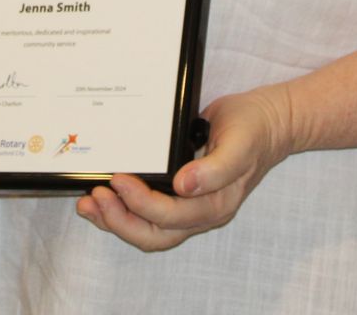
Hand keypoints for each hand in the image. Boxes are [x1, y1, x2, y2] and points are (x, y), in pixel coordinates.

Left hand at [76, 87, 293, 251]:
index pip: (170, 216)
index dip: (140, 203)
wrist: (268, 122)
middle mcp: (200, 212)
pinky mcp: (179, 194)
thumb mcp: (240, 142)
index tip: (118, 179)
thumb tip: (185, 186)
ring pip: (148, 230)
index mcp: (216, 204)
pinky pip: (148, 213)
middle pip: (154, 234)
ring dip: (116, 220)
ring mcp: (189, 206)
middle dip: (120, 221)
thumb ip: (217, 168)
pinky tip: (103, 195)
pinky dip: (123, 208)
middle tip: (93, 198)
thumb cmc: (254, 129)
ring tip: (88, 203)